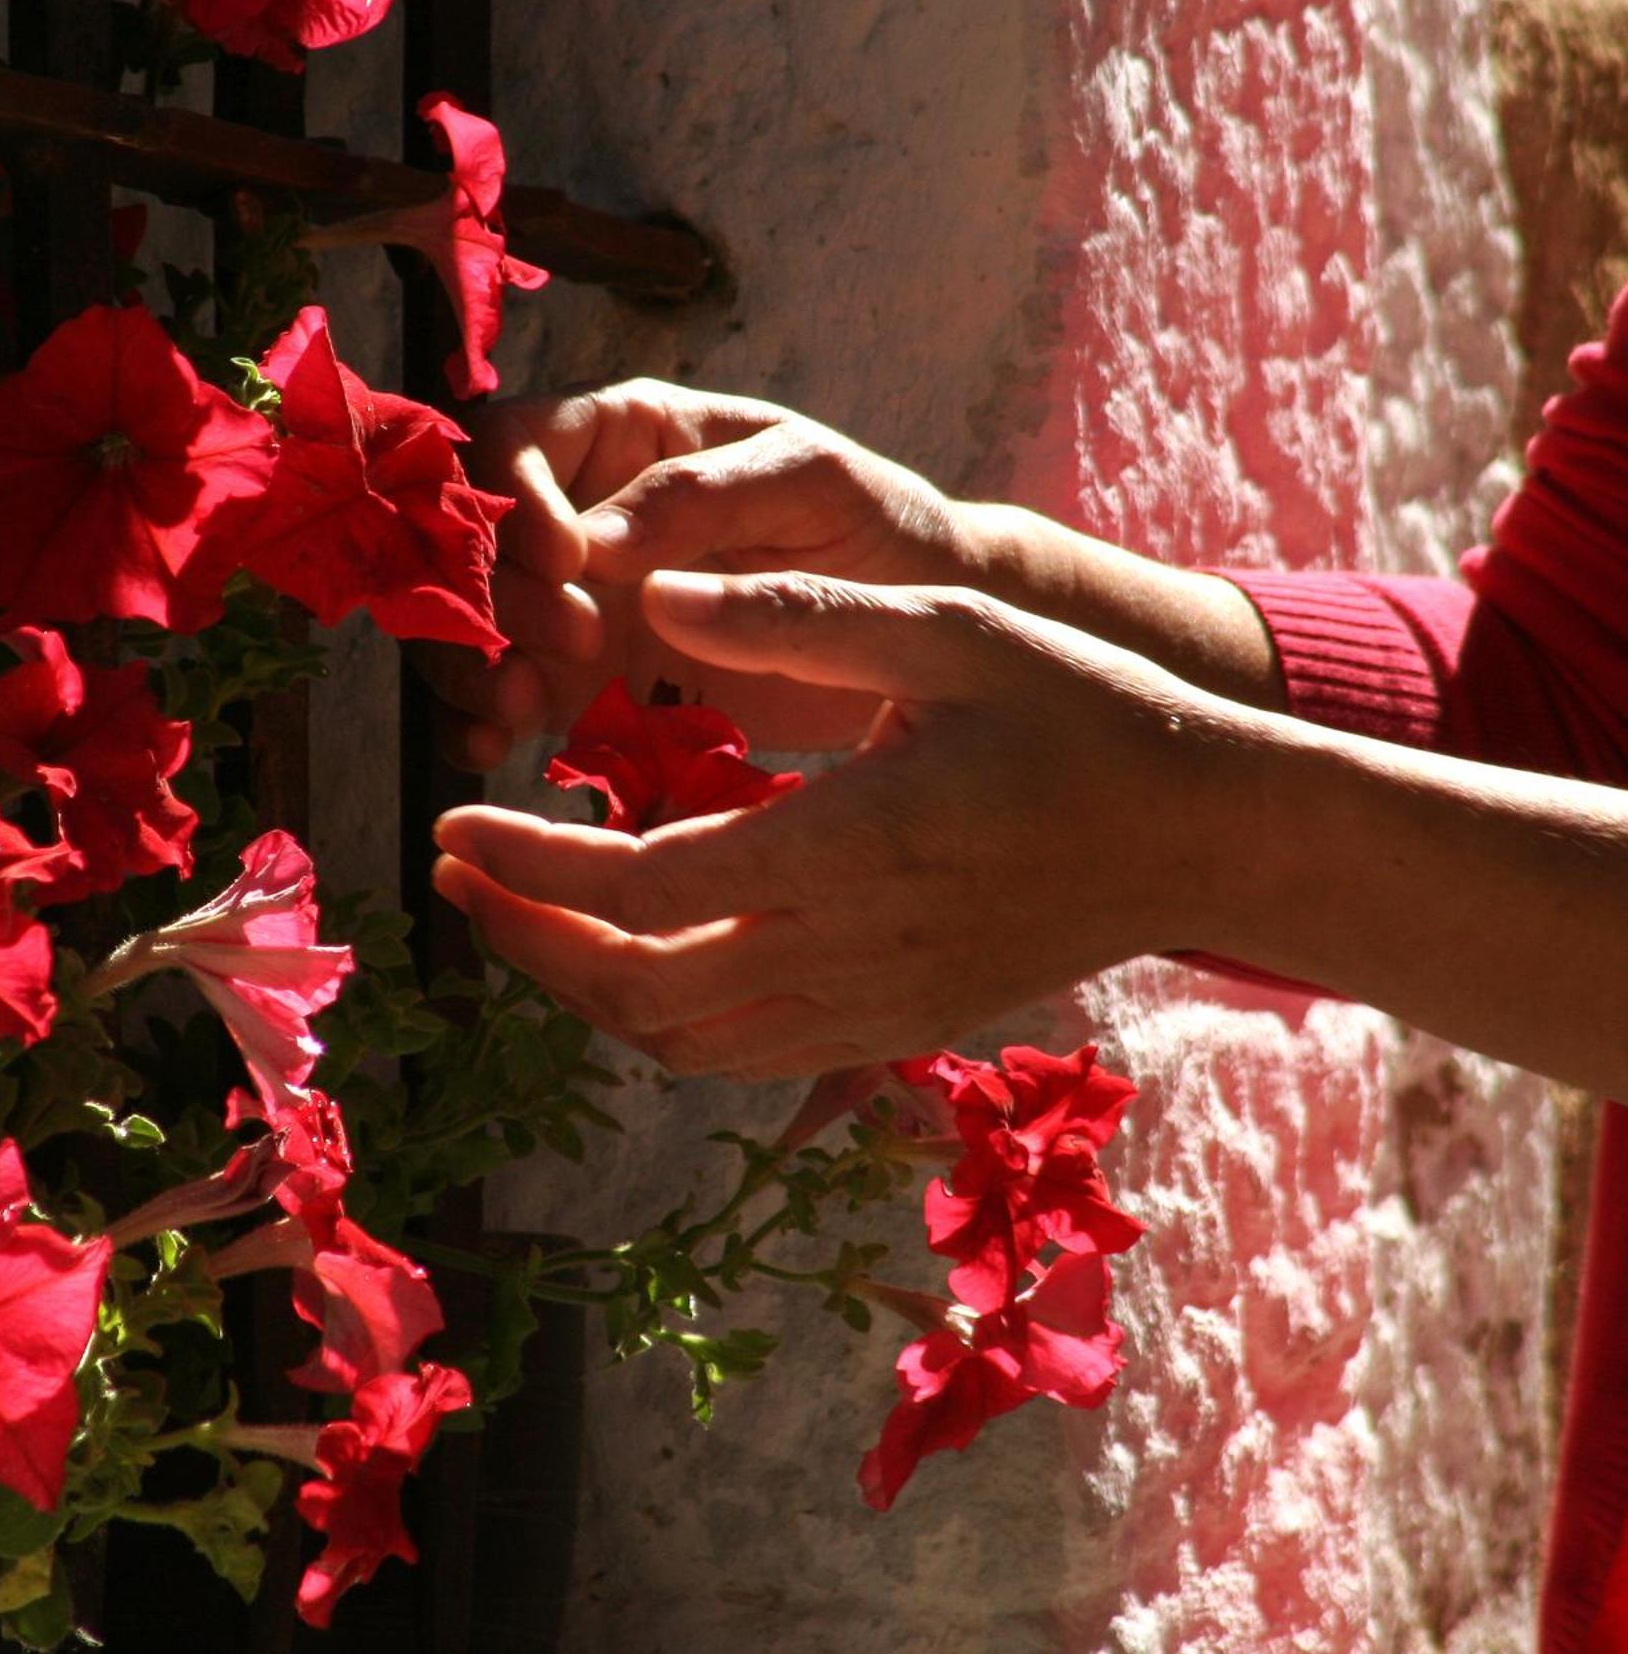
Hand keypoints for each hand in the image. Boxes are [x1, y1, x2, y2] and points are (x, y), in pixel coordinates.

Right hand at [423, 380, 997, 767]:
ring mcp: (575, 604)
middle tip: (571, 641)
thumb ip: (704, 493)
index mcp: (625, 436)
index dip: (514, 502)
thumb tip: (593, 539)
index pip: (513, 444)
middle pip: (470, 540)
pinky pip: (502, 697)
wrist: (923, 630)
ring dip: (471, 662)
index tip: (571, 565)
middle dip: (493, 593)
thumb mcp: (809, 480)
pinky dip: (480, 720)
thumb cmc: (873, 524)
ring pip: (470, 622)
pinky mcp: (584, 685)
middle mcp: (580, 514)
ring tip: (520, 703)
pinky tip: (493, 745)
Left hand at [430, 569, 1230, 1077]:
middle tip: (455, 875)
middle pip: (638, 987)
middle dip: (526, 936)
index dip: (530, 865)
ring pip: (681, 1042)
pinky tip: (629, 954)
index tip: (452, 825)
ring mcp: (874, 1006)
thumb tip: (661, 597)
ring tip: (520, 913)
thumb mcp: (948, 629)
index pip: (643, 886)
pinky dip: (658, 1018)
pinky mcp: (894, 1027)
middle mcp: (851, 948)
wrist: (1201, 835)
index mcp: (851, 846)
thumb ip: (796, 616)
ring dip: (581, 987)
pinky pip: (743, 1056)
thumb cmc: (1078, 713)